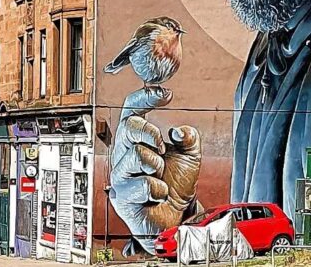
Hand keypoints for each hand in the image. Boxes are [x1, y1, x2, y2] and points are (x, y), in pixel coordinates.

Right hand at [109, 87, 202, 255]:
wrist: (175, 216)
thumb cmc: (175, 184)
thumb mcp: (189, 155)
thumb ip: (188, 137)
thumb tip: (179, 131)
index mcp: (135, 139)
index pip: (132, 110)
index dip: (144, 98)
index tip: (164, 95)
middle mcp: (123, 154)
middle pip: (129, 128)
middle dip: (151, 134)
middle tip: (162, 147)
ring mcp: (121, 175)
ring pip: (136, 155)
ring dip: (156, 165)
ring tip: (160, 174)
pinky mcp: (123, 197)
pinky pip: (142, 184)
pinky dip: (158, 189)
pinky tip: (159, 193)